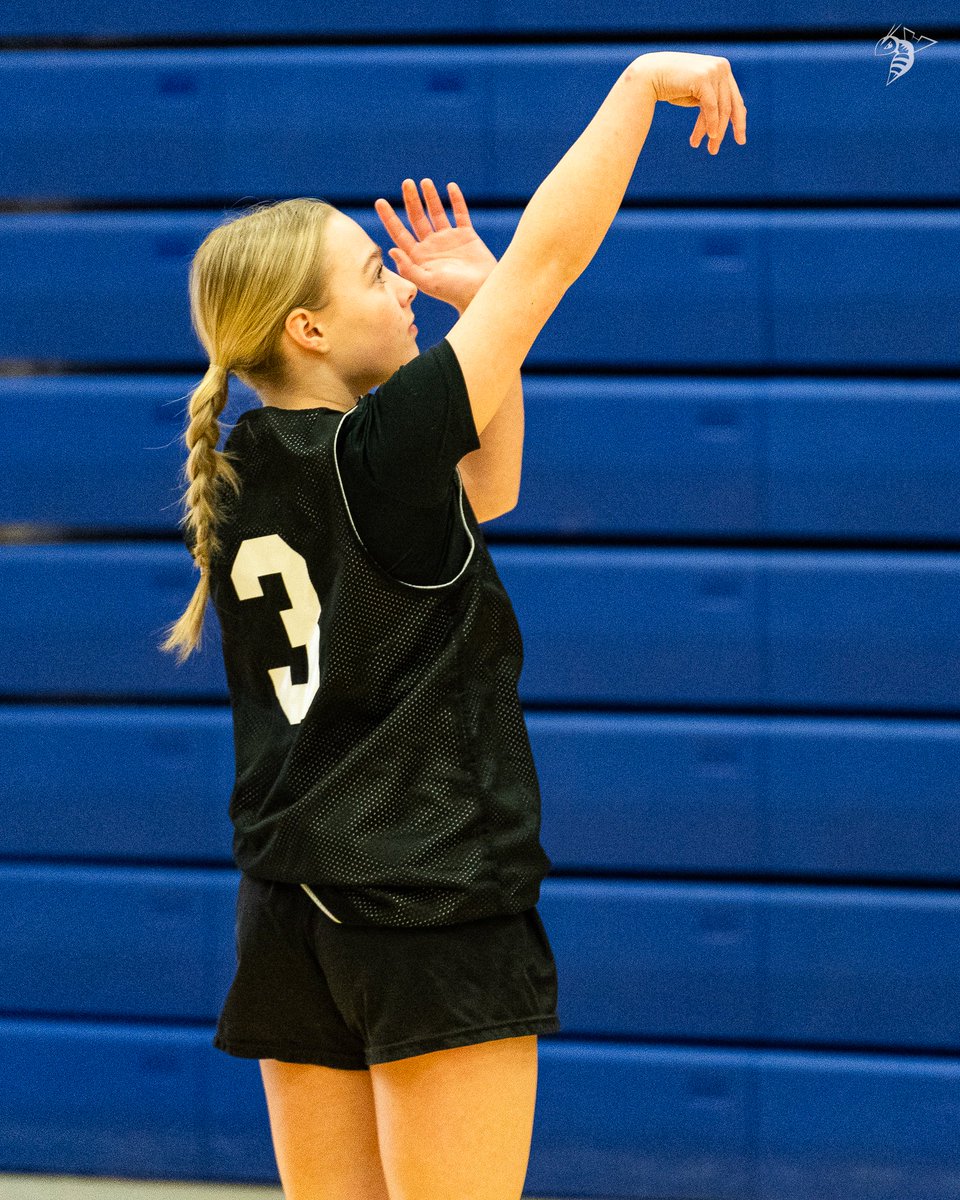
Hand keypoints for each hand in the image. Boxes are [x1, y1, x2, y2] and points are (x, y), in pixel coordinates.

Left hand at [374, 179, 498, 311]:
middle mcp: (432, 246)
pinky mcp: (467, 236)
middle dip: (411, 200)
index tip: (380, 201)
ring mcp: (449, 240)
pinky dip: (456, 200)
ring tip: (425, 181)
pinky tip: (450, 187)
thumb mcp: (428, 283)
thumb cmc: (454, 292)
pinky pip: (460, 214)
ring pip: (436, 213)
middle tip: (406, 183)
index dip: (389, 218)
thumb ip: (409, 268)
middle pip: (417, 218)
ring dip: (430, 197)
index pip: (400, 233)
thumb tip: (392, 250)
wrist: (482, 292)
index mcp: (419, 257)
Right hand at [632, 51, 747, 154]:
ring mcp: (713, 71)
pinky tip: (710, 136)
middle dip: (731, 128)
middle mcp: (721, 67)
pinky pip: (711, 106)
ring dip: (717, 131)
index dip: (738, 119)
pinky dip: (712, 123)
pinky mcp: (703, 78)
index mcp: (722, 68)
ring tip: (711, 149)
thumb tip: (722, 123)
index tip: (740, 137)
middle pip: (731, 104)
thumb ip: (710, 102)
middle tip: (731, 145)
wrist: (650, 75)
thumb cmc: (670, 86)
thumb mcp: (695, 95)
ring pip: (721, 108)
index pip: (734, 98)